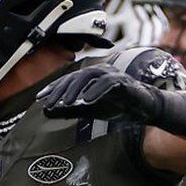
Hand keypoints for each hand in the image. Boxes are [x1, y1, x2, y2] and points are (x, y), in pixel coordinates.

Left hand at [39, 65, 160, 122]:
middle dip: (61, 89)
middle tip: (50, 103)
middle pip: (75, 76)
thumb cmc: (118, 106)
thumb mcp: (90, 111)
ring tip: (66, 103)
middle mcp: (99, 72)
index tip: (41, 99)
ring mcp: (112, 75)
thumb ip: (71, 111)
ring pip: (89, 76)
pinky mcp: (123, 82)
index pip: (68, 80)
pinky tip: (87, 101)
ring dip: (76, 89)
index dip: (54, 88)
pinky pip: (108, 83)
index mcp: (90, 77)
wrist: (144, 110)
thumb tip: (47, 113)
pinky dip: (97, 91)